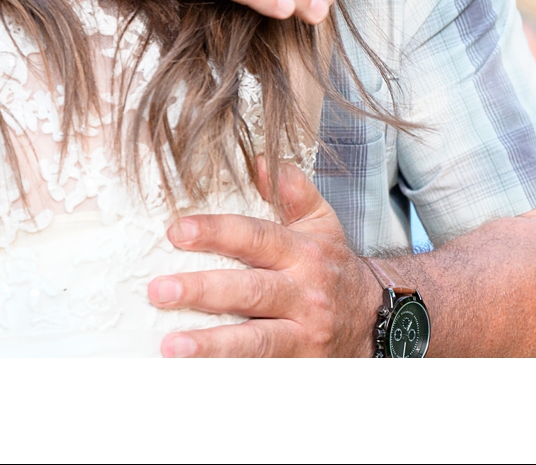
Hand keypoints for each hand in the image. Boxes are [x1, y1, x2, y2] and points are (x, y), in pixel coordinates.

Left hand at [150, 161, 378, 356]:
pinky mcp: (300, 363)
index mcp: (302, 252)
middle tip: (159, 290)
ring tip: (171, 346)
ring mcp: (303, 332)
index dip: (216, 233)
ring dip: (212, 344)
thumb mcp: (323, 224)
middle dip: (202, 291)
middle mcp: (303, 292)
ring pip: (256, 339)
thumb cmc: (334, 268)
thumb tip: (259, 161)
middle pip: (249, 291)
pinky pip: (263, 368)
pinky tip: (197, 374)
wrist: (375, 321)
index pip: (255, 237)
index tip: (177, 232)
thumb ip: (293, 192)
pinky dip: (230, 371)